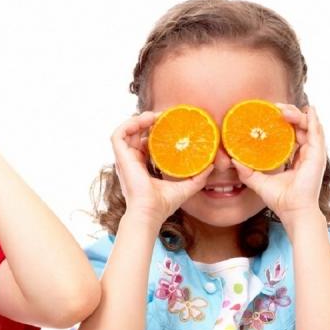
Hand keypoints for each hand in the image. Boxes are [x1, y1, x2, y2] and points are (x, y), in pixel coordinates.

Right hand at [111, 111, 212, 226]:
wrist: (150, 213)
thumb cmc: (163, 205)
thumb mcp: (185, 188)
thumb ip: (198, 177)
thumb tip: (211, 166)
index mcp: (141, 168)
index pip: (144, 144)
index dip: (153, 133)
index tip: (167, 125)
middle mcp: (131, 162)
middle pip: (135, 135)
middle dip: (146, 122)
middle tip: (162, 117)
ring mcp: (124, 160)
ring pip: (125, 132)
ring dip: (137, 120)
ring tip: (153, 116)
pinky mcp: (121, 158)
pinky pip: (118, 135)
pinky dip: (128, 124)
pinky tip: (144, 120)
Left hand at [235, 104, 325, 230]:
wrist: (292, 210)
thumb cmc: (280, 199)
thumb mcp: (259, 182)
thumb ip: (247, 172)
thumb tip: (233, 160)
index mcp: (295, 158)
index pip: (291, 134)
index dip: (283, 122)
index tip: (270, 114)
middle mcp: (306, 154)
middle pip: (300, 126)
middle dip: (289, 114)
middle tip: (274, 108)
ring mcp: (313, 153)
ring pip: (308, 126)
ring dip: (297, 114)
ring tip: (283, 109)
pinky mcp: (317, 155)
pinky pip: (317, 132)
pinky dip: (313, 120)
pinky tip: (308, 110)